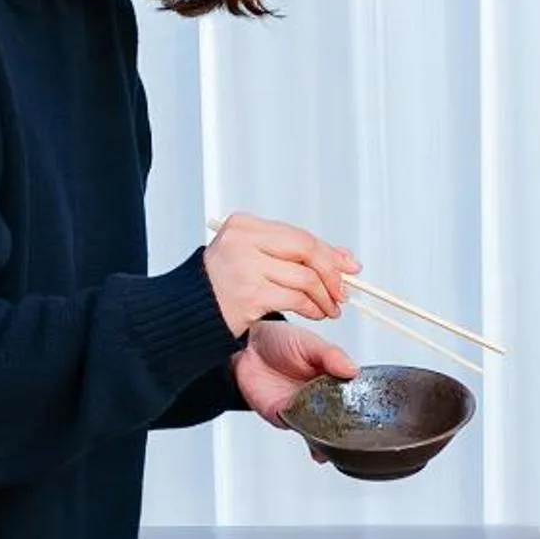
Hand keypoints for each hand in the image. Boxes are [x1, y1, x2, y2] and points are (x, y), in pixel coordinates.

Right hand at [205, 212, 358, 332]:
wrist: (189, 312)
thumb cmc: (224, 285)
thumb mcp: (256, 258)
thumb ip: (295, 254)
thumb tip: (344, 259)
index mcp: (244, 225)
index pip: (299, 235)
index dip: (330, 252)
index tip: (349, 267)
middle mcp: (242, 241)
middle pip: (306, 250)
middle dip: (332, 273)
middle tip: (342, 292)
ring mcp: (245, 266)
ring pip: (305, 278)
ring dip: (324, 297)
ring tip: (329, 308)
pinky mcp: (250, 294)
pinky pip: (295, 299)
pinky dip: (312, 308)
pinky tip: (316, 313)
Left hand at [233, 322, 358, 427]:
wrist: (246, 349)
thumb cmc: (279, 341)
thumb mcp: (309, 341)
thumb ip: (331, 355)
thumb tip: (353, 370)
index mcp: (332, 377)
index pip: (354, 394)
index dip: (362, 403)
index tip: (369, 409)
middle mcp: (321, 396)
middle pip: (341, 417)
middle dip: (348, 427)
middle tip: (353, 429)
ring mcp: (304, 409)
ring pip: (323, 429)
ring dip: (330, 435)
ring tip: (336, 435)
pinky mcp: (284, 417)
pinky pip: (300, 430)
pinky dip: (309, 436)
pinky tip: (316, 434)